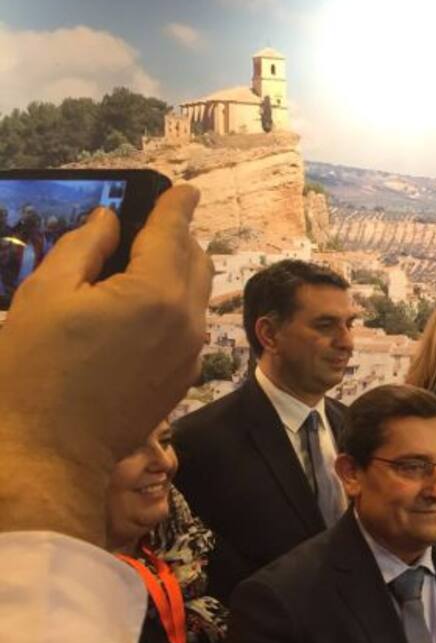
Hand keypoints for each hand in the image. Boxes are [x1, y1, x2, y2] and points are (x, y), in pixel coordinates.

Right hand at [0, 186, 210, 543]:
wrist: (48, 453)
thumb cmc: (33, 372)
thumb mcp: (45, 295)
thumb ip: (84, 248)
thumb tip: (109, 223)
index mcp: (156, 293)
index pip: (172, 232)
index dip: (176, 206)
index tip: (184, 189)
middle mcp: (186, 320)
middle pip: (194, 260)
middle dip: (177, 237)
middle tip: (150, 226)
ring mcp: (190, 353)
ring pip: (195, 294)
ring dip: (177, 271)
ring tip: (140, 264)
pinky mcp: (182, 378)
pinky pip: (188, 327)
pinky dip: (173, 305)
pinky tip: (139, 308)